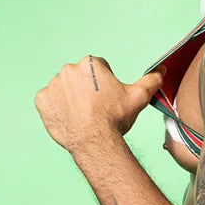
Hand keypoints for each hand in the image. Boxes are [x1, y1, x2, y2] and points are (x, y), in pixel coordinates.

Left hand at [34, 55, 164, 152]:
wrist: (94, 140)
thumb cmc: (115, 118)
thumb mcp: (138, 97)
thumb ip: (151, 81)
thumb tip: (162, 70)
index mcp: (91, 64)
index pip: (99, 70)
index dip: (106, 86)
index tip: (107, 99)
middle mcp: (69, 69)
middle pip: (80, 78)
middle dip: (87, 90)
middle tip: (96, 109)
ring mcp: (53, 85)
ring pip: (64, 89)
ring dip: (71, 99)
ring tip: (83, 115)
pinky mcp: (42, 100)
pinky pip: (49, 102)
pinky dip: (57, 109)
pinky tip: (70, 119)